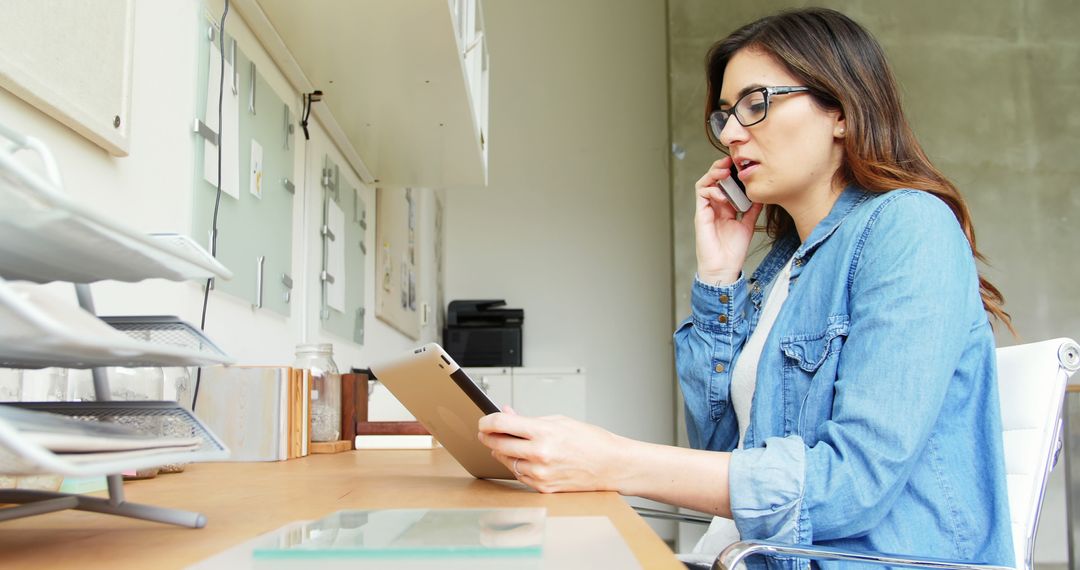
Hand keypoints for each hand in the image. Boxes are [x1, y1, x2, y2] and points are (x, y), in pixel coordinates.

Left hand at [477, 411, 623, 493]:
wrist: (611, 465)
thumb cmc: (591, 441)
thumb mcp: (559, 421)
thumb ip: (529, 420)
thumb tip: (507, 414)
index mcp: (543, 433)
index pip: (502, 424)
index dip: (487, 421)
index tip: (483, 421)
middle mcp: (540, 454)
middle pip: (498, 444)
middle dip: (488, 437)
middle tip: (486, 432)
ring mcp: (540, 473)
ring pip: (506, 461)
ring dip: (502, 452)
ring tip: (506, 444)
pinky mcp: (543, 488)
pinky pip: (519, 476)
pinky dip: (517, 466)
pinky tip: (522, 458)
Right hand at [695, 157, 763, 284]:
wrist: (724, 267)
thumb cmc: (733, 251)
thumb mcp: (748, 225)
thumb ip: (752, 210)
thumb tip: (761, 196)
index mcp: (726, 207)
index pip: (726, 184)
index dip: (731, 172)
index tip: (741, 164)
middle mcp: (715, 206)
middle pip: (713, 179)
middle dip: (720, 167)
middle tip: (730, 160)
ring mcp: (706, 209)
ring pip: (704, 183)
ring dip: (713, 174)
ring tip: (724, 171)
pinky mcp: (700, 214)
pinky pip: (701, 194)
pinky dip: (711, 189)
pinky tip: (722, 194)